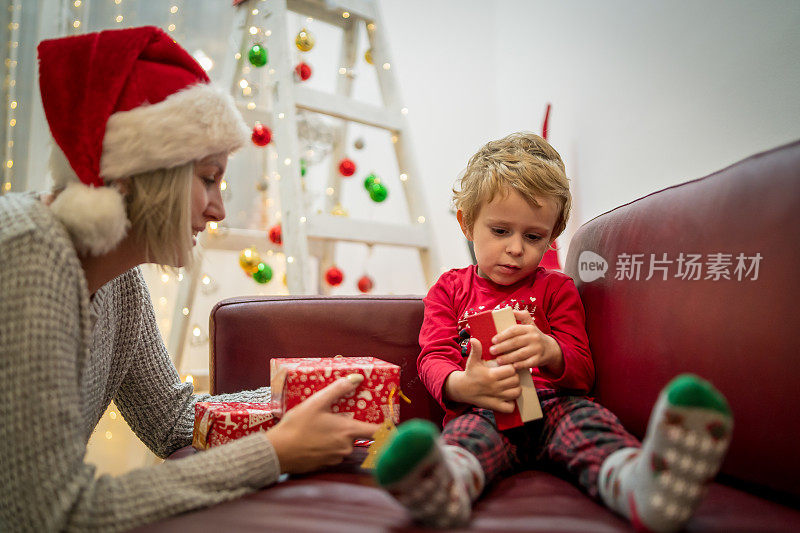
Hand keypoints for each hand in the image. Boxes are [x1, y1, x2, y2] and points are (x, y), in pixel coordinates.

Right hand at [265, 375, 380, 473]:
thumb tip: (358, 377)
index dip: (387, 428)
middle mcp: (346, 447)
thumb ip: (339, 389)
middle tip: (339, 417)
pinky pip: (332, 452)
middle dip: (351, 427)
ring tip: (321, 426)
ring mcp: (335, 458)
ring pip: (344, 444)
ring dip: (337, 436)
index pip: (378, 432)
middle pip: (358, 436)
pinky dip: (327, 445)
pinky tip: (314, 437)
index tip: (390, 423)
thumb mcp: (317, 402)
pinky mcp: (324, 465)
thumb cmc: (297, 426)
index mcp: (348, 431)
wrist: (277, 452)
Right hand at [445, 338, 520, 412]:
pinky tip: (508, 396)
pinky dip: (512, 402)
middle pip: (515, 381)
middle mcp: (494, 387)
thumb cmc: (470, 373)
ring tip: (510, 384)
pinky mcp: (495, 407)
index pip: (511, 370)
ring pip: (516, 393)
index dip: (512, 367)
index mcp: (490, 375)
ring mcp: (496, 398)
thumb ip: (476, 350)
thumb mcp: (472, 361)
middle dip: (515, 377)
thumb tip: (474, 339)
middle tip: (510, 375)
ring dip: (515, 388)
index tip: (507, 366)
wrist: (462, 389)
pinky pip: (510, 407)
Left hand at [491, 310, 564, 376]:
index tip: (493, 340)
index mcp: (529, 328)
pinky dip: (519, 365)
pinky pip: (528, 363)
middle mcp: (534, 337)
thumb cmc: (534, 336)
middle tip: (492, 350)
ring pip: (520, 354)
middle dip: (502, 347)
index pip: (514, 330)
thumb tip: (510, 310)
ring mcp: (537, 349)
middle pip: (515, 342)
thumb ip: (522, 316)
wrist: (551, 349)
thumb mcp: (530, 324)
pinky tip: (511, 366)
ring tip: (498, 360)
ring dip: (508, 358)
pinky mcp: (539, 359)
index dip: (502, 335)